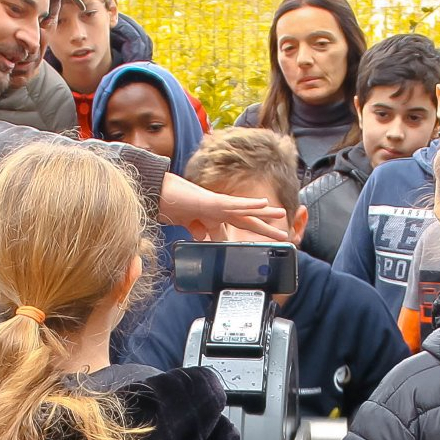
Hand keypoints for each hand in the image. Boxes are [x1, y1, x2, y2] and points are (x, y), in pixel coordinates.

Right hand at [159, 174, 287, 242]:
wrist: (156, 192)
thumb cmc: (167, 204)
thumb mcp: (184, 223)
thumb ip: (194, 229)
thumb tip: (202, 238)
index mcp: (211, 218)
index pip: (233, 229)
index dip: (245, 238)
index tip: (256, 248)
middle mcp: (217, 210)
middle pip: (246, 221)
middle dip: (263, 228)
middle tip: (281, 235)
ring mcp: (216, 205)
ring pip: (246, 210)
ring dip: (266, 212)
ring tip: (282, 214)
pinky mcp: (212, 200)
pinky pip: (234, 203)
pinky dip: (250, 204)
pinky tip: (264, 203)